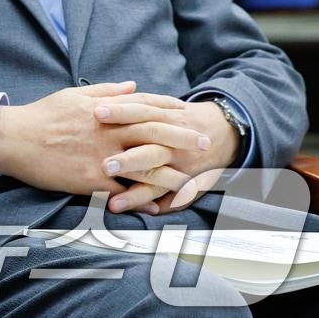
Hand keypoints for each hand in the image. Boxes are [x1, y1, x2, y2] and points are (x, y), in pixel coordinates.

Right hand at [0, 82, 209, 204]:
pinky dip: (143, 199)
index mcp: (104, 110)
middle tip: (205, 144)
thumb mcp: (72, 96)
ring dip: (172, 175)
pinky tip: (159, 206)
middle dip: (182, 139)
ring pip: (145, 166)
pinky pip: (124, 192)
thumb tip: (132, 85)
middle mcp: (108, 133)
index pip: (145, 106)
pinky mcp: (91, 180)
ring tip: (193, 181)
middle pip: (154, 134)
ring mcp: (101, 157)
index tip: (188, 112)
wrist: (14, 139)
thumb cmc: (42, 115)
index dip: (169, 109)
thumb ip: (106, 91)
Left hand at [97, 99, 237, 212]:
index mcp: (164, 118)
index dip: (120, 111)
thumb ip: (133, 102)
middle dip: (129, 159)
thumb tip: (96, 102)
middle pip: (150, 150)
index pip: (140, 111)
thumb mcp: (162, 104)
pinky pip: (170, 198)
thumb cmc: (178, 117)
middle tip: (103, 166)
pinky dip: (155, 207)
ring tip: (113, 204)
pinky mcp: (186, 184)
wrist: (222, 131)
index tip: (96, 112)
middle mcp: (172, 143)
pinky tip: (139, 216)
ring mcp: (179, 165)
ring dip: (136, 193)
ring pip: (158, 179)